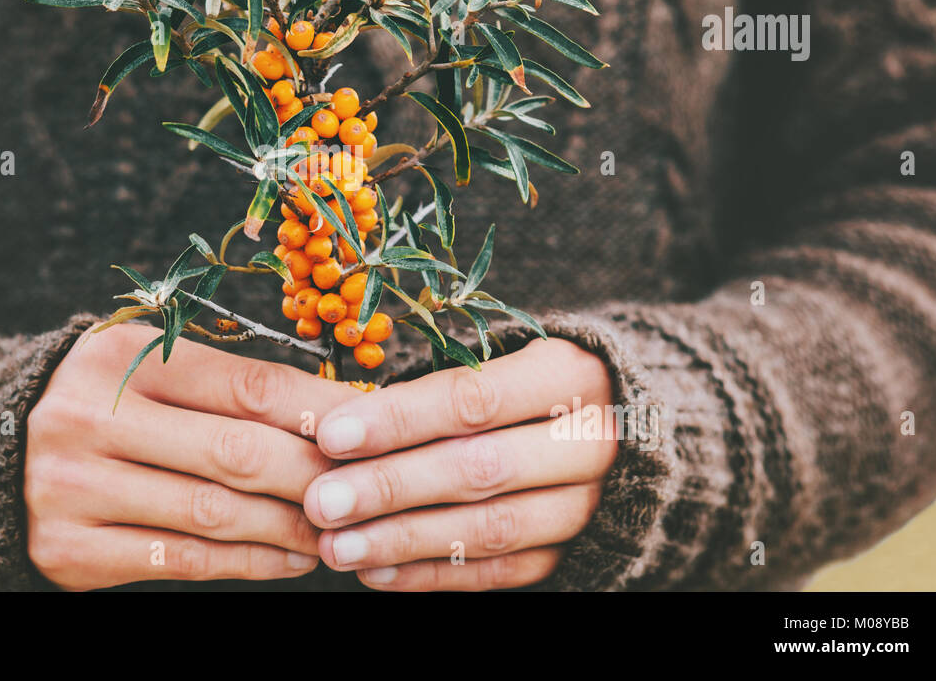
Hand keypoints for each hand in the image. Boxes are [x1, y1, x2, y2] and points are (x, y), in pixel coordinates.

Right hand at [26, 322, 362, 589]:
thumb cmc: (105, 402)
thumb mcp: (149, 367)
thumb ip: (228, 383)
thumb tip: (337, 409)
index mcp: (119, 357)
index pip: (243, 383)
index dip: (317, 409)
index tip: (368, 428)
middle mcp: (90, 418)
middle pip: (234, 451)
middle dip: (312, 474)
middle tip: (363, 488)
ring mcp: (74, 487)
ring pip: (212, 513)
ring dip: (288, 526)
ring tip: (335, 529)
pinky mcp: (72, 549)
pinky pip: (181, 560)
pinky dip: (247, 561)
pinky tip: (288, 557)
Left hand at [303, 337, 615, 590]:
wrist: (612, 426)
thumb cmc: (524, 385)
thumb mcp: (497, 361)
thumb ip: (427, 389)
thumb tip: (332, 423)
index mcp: (570, 376)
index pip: (474, 399)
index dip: (399, 419)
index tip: (332, 435)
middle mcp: (590, 442)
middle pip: (481, 468)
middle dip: (392, 486)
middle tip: (323, 501)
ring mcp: (587, 504)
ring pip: (490, 528)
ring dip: (403, 540)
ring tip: (337, 546)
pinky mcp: (573, 551)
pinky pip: (498, 571)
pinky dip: (432, 575)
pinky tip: (376, 571)